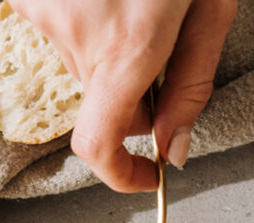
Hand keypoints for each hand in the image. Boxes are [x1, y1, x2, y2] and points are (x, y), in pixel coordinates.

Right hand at [11, 0, 235, 191]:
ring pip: (81, 60)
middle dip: (133, 90)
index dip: (118, 174)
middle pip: (101, 99)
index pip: (97, 146)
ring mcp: (43, 8)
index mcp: (124, 49)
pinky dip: (85, 14)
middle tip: (165, 45)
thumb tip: (174, 149)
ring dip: (109, 46)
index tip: (141, 175)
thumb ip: (193, 84)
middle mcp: (74, 35)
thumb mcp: (211, 7)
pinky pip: (60, 23)